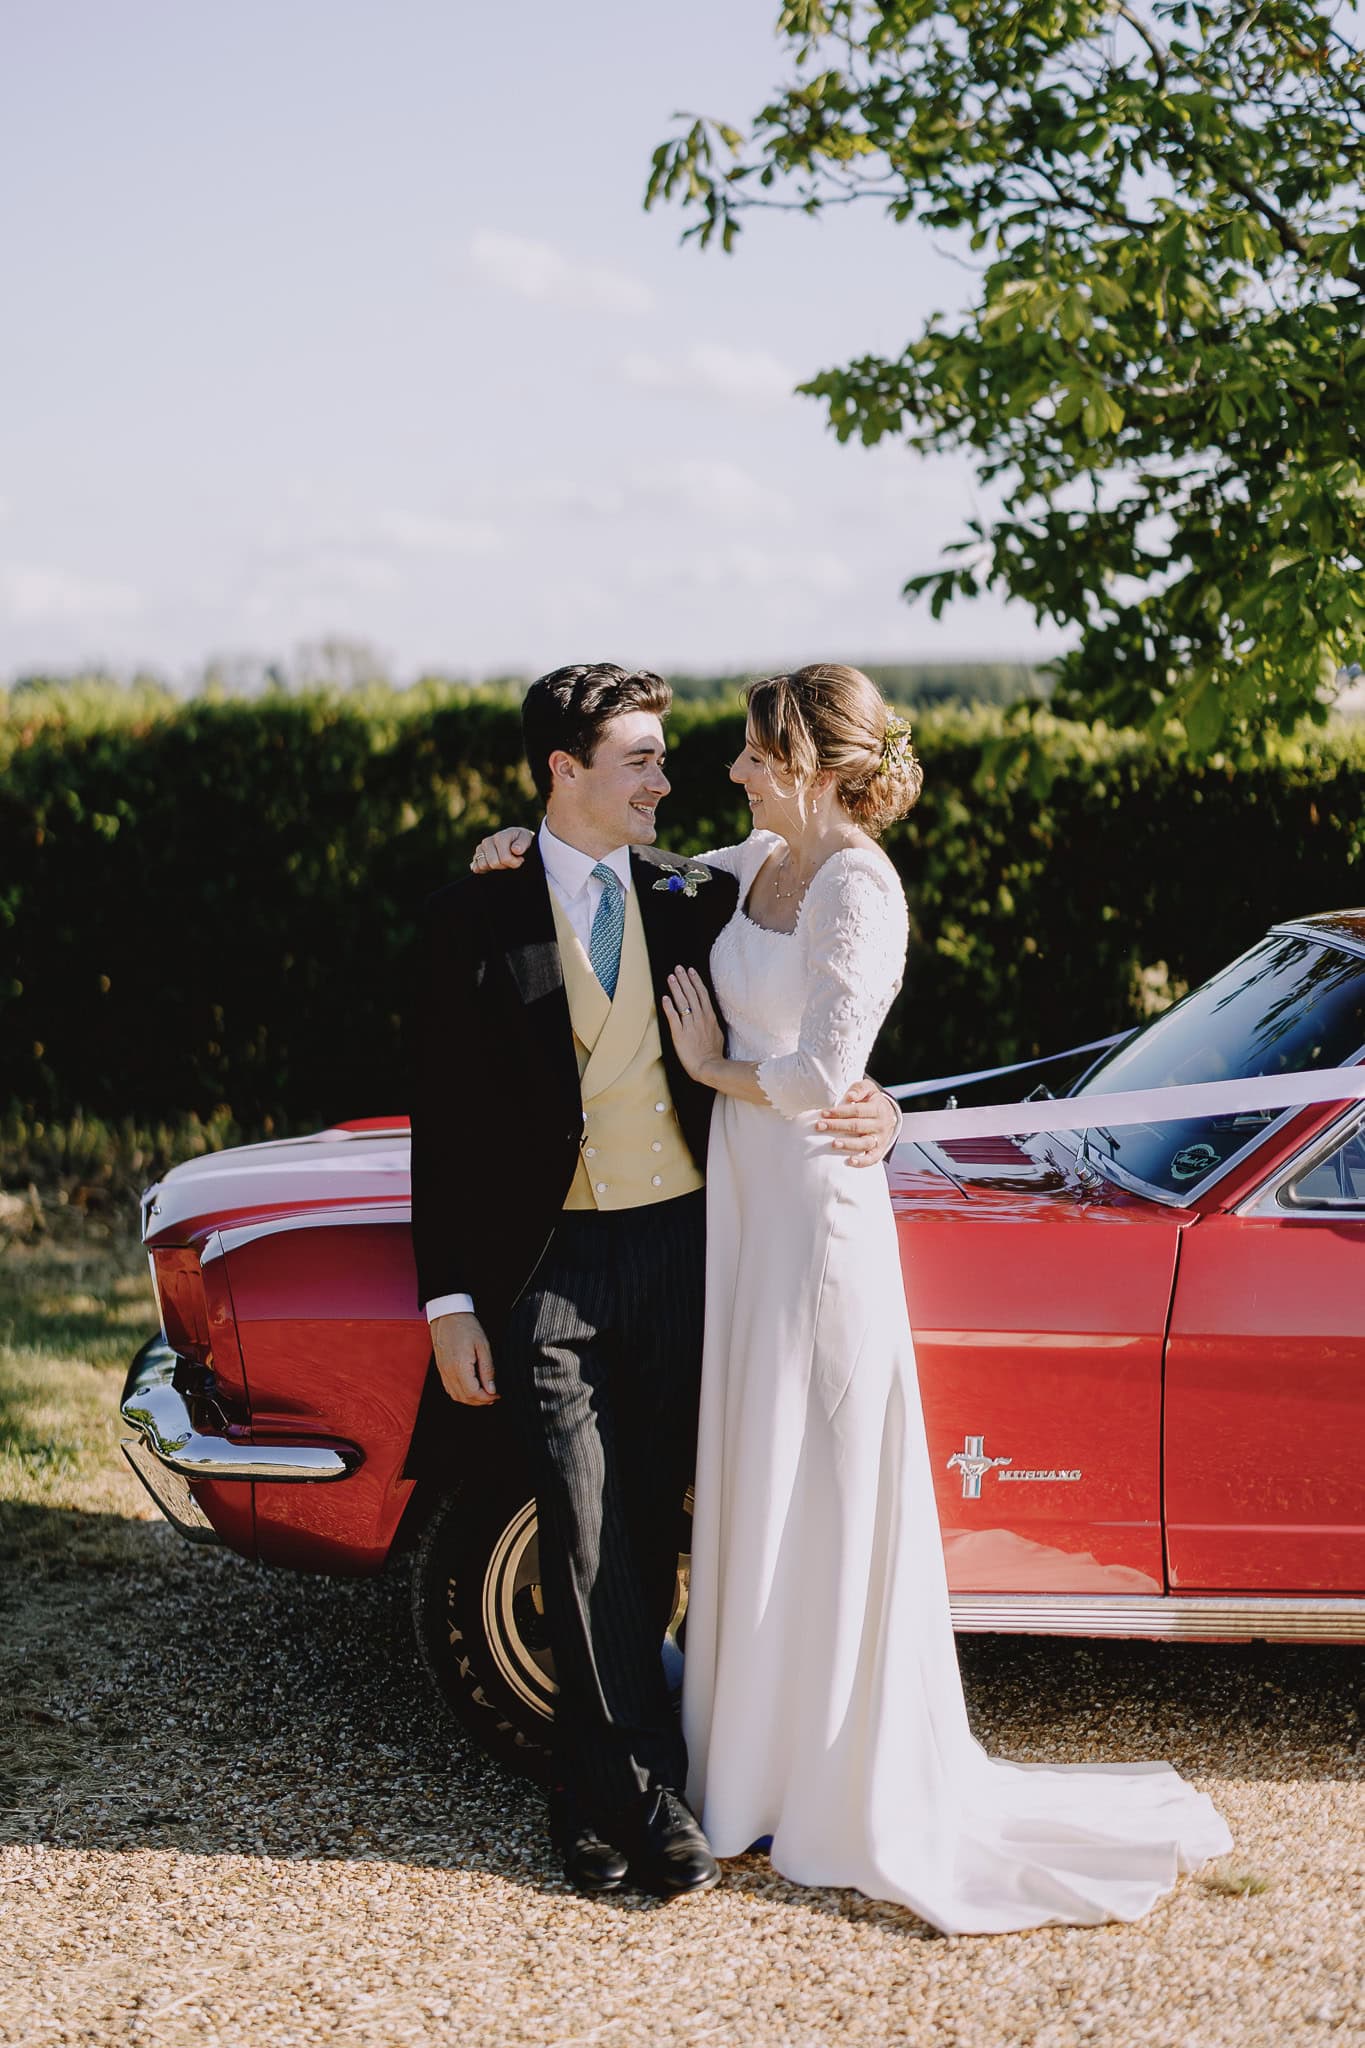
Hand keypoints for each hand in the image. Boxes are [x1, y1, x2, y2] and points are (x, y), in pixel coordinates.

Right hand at [431, 1312, 497, 1403]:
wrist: (448, 1315)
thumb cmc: (466, 1326)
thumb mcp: (483, 1346)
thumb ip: (487, 1370)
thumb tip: (491, 1389)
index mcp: (460, 1366)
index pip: (473, 1393)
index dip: (487, 1398)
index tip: (497, 1395)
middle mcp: (449, 1371)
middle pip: (464, 1398)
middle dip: (480, 1401)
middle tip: (493, 1396)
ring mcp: (443, 1371)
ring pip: (456, 1396)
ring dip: (470, 1399)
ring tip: (484, 1394)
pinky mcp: (441, 1369)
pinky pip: (449, 1388)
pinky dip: (460, 1393)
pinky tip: (470, 1389)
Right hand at [470, 827, 533, 873]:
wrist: (516, 841)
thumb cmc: (522, 840)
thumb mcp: (527, 838)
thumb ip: (523, 843)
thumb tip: (516, 850)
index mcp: (500, 836)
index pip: (504, 858)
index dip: (515, 863)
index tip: (521, 859)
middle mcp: (488, 841)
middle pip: (493, 863)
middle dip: (505, 866)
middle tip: (511, 861)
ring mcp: (481, 849)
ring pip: (483, 865)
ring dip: (495, 868)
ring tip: (503, 862)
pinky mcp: (477, 856)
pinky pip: (475, 867)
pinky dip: (483, 870)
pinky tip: (492, 867)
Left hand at [662, 966, 724, 1082]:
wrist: (709, 1066)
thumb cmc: (714, 1053)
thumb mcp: (718, 1034)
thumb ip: (712, 1022)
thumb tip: (709, 1015)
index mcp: (709, 1017)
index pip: (702, 994)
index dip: (695, 981)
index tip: (690, 971)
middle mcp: (700, 1018)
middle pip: (692, 994)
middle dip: (684, 980)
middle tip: (678, 968)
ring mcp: (690, 1025)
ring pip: (683, 1002)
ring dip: (676, 988)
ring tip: (671, 977)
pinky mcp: (680, 1034)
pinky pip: (674, 1018)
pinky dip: (669, 1007)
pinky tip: (664, 998)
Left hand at [817, 1077, 899, 1167]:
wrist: (888, 1114)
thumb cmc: (872, 1100)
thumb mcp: (868, 1089)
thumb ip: (859, 1089)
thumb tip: (850, 1096)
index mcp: (878, 1108)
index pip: (857, 1111)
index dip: (840, 1112)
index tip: (824, 1113)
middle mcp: (881, 1124)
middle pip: (857, 1126)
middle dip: (837, 1126)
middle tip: (819, 1126)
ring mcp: (881, 1139)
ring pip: (864, 1143)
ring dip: (848, 1144)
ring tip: (834, 1144)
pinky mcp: (880, 1150)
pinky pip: (872, 1158)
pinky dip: (862, 1162)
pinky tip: (849, 1162)